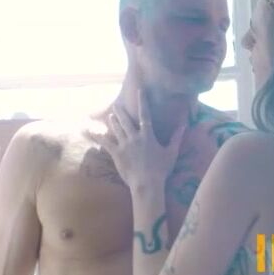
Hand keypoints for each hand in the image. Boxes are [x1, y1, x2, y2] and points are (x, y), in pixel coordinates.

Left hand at [98, 79, 183, 193]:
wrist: (147, 183)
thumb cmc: (161, 169)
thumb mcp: (171, 152)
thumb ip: (176, 137)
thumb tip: (184, 124)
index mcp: (148, 135)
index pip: (145, 115)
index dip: (142, 102)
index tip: (139, 91)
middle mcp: (134, 137)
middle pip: (126, 121)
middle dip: (121, 111)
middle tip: (116, 104)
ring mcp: (124, 145)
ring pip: (116, 129)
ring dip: (113, 122)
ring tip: (110, 116)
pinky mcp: (116, 153)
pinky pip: (105, 143)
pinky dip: (97, 136)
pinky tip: (90, 131)